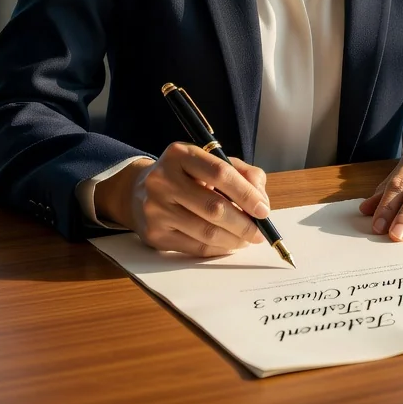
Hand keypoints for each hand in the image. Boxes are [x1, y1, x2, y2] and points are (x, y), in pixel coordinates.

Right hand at [94, 143, 270, 257]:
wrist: (139, 191)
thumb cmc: (186, 176)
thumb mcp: (211, 162)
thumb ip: (243, 174)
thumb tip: (262, 201)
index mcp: (180, 154)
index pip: (219, 173)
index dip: (245, 193)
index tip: (263, 210)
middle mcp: (163, 179)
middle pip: (213, 207)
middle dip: (243, 223)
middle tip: (260, 232)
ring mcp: (155, 208)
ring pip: (205, 231)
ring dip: (234, 239)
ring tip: (247, 239)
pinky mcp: (154, 234)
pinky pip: (194, 247)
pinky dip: (218, 249)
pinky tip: (229, 244)